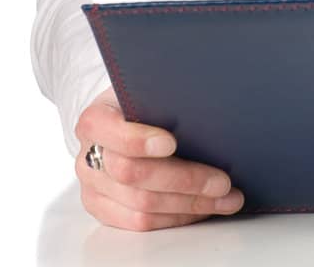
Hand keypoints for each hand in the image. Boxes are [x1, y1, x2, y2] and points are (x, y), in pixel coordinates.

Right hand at [74, 87, 244, 230]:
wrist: (122, 121)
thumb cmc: (142, 103)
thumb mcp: (147, 90)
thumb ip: (163, 97)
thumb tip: (204, 101)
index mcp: (95, 120)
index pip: (111, 131)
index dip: (139, 140)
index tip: (172, 142)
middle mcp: (87, 157)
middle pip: (133, 175)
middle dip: (184, 179)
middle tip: (222, 180)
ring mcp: (94, 189)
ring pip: (142, 206)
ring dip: (190, 204)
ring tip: (226, 197)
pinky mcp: (105, 211)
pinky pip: (142, 223)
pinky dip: (178, 218)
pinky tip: (204, 208)